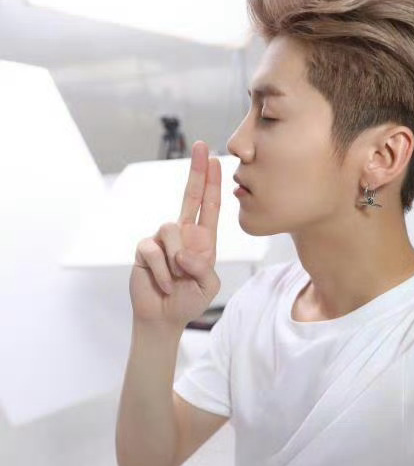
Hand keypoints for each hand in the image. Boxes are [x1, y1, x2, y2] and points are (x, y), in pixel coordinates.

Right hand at [130, 140, 221, 327]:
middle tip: (202, 147)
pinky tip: (163, 284)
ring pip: (170, 229)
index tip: (216, 160)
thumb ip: (203, 268)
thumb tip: (184, 253)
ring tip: (177, 279)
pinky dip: (161, 272)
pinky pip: (153, 250)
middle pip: (189, 196)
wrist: (164, 318)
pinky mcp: (144, 249)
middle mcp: (183, 234)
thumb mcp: (208, 286)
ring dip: (177, 259)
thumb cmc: (189, 300)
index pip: (210, 206)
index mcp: (203, 240)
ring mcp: (162, 240)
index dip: (213, 183)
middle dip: (197, 171)